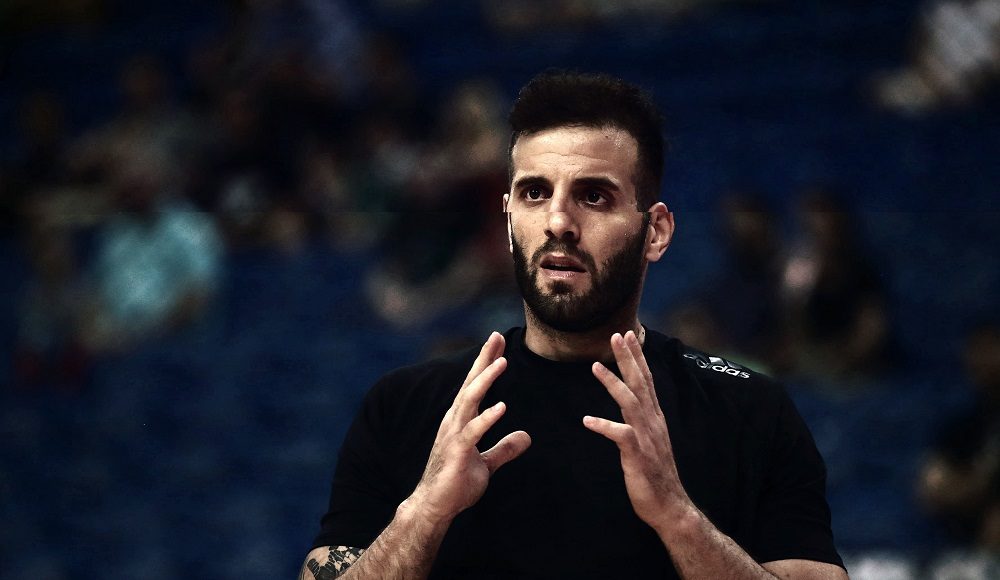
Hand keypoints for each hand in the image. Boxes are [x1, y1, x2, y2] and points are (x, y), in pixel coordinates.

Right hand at [409, 332, 531, 523]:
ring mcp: (454, 435)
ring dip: (486, 380)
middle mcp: (455, 421)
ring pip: (469, 400)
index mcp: (462, 420)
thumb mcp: (487, 463)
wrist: (435, 506)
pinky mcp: (456, 452)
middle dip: (484, 359)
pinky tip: (501, 407)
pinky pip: (473, 431)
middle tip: (496, 336)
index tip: (498, 341)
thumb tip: (526, 436)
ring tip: (502, 362)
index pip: (475, 385)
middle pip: (471, 383)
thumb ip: (505, 448)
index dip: (486, 362)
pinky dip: (487, 418)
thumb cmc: (456, 483)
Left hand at [583, 331, 691, 533]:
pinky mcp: (638, 454)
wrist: (669, 504)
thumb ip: (641, 419)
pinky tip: (587, 421)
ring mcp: (646, 437)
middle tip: (616, 335)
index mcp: (654, 416)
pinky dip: (604, 426)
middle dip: (628, 358)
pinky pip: (620, 436)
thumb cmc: (655, 472)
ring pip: (630, 403)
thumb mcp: (649, 439)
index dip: (637, 357)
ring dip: (612, 383)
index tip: (627, 335)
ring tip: (595, 366)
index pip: (646, 380)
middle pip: (640, 383)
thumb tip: (632, 403)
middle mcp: (652, 421)